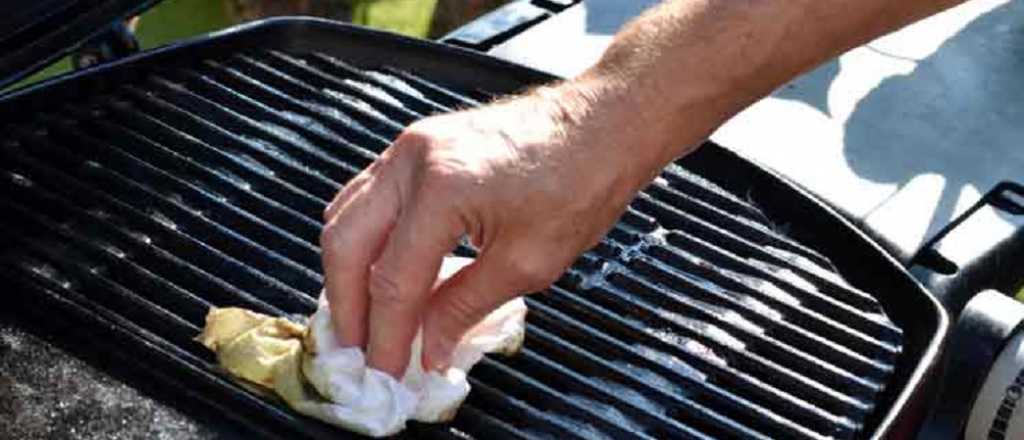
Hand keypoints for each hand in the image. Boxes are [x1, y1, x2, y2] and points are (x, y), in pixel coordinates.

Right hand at [319, 79, 676, 375]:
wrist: (604, 123)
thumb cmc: (581, 181)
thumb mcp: (529, 261)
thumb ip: (464, 307)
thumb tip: (428, 348)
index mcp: (441, 189)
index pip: (394, 280)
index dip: (386, 335)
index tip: (386, 372)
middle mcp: (413, 161)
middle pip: (346, 243)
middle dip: (347, 305)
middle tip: (358, 351)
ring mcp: (410, 147)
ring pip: (347, 216)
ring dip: (348, 271)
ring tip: (363, 318)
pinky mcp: (418, 145)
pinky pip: (367, 196)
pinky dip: (365, 239)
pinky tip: (378, 270)